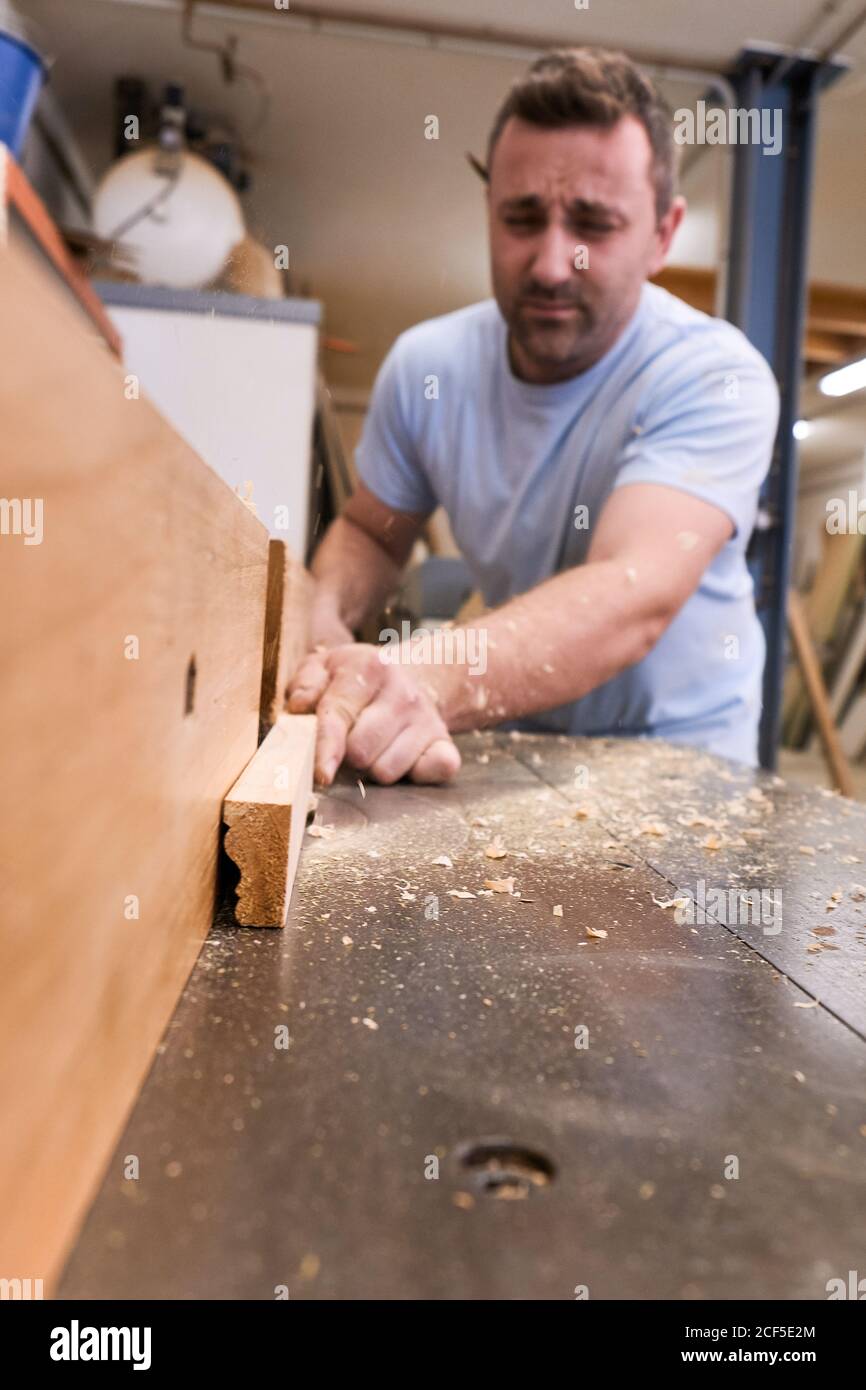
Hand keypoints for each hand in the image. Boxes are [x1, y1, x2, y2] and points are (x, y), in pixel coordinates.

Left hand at [287, 643, 460, 786]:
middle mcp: (403, 693)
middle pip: (360, 752)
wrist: (412, 677)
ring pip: (387, 771)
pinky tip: (405, 758)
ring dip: (374, 767)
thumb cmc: (358, 679)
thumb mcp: (326, 667)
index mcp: (370, 668)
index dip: (326, 748)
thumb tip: (299, 706)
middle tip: (350, 740)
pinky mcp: (445, 742)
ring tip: (374, 747)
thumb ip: (305, 683)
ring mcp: (427, 718)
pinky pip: (435, 770)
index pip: (339, 716)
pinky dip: (416, 774)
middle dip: (347, 755)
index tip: (322, 774)